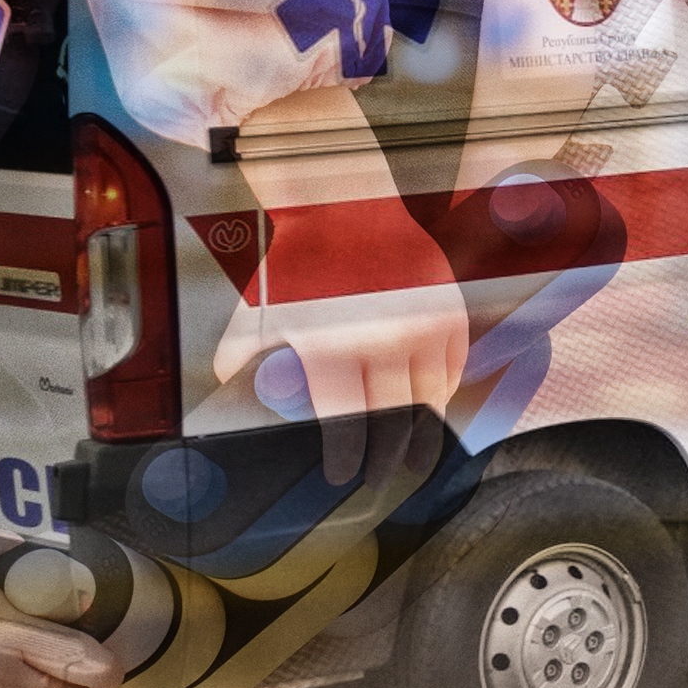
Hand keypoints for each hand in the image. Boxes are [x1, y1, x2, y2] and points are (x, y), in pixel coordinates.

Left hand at [222, 279, 474, 481]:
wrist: (347, 209)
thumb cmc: (298, 262)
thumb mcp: (257, 313)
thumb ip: (242, 359)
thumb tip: (232, 393)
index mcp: (333, 349)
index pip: (346, 425)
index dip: (345, 459)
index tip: (343, 476)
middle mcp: (385, 343)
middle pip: (394, 423)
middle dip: (387, 459)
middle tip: (382, 478)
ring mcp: (424, 329)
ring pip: (432, 402)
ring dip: (422, 432)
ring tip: (414, 452)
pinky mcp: (450, 314)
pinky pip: (454, 369)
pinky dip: (444, 392)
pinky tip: (432, 406)